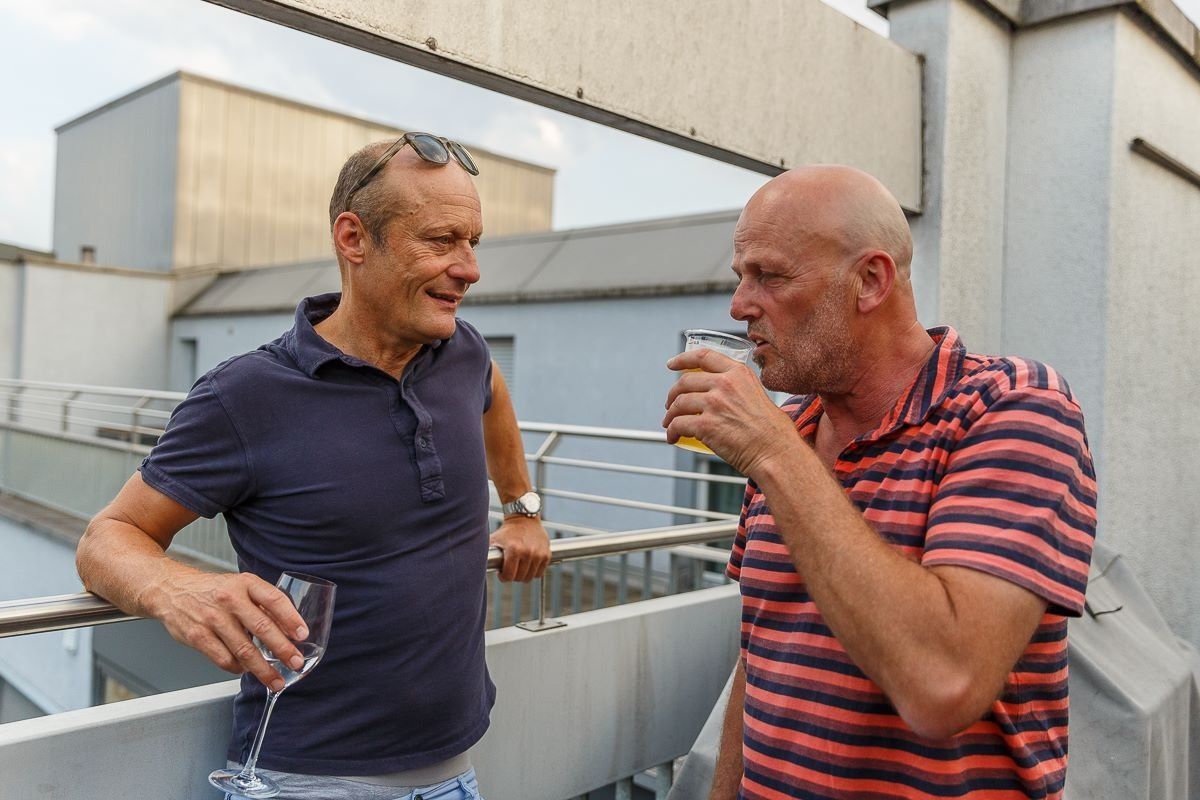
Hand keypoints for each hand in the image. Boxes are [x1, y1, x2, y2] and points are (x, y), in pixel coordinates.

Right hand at [142, 570, 308, 691]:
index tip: (302, 635)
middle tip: (295, 662)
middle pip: (262, 627)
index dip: (291, 618)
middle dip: (282, 649)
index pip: (274, 599)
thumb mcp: (241, 586)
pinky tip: (246, 670)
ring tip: (275, 680)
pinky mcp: (198, 637)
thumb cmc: (213, 590)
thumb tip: (289, 628)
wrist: (171, 590)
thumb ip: (263, 603)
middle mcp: (229, 599)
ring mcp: (212, 619)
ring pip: (243, 650)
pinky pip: (224, 659)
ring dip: (262, 669)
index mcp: (245, 583)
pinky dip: (238, 668)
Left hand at [490, 516, 550, 581]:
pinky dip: (534, 571)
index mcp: (514, 549)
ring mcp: (539, 554)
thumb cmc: (507, 531)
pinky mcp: (547, 554)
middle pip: (520, 578)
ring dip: (523, 574)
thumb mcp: (494, 540)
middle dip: (513, 576)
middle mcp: (528, 552)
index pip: (509, 576)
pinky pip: (540, 572)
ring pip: (530, 577)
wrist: (524, 518)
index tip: (502, 573)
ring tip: (519, 566)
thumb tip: (473, 564)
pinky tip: (528, 564)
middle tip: (510, 569)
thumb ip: (486, 552)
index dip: (503, 577)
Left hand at [662, 348, 797, 477]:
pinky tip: (673, 437)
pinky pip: (678, 424)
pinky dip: (671, 432)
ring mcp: (714, 403)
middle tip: (671, 405)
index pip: (703, 356)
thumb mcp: (758, 395)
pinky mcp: (705, 425)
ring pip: (679, 403)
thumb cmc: (773, 432)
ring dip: (670, 415)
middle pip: (685, 382)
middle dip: (673, 394)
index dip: (682, 359)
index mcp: (738, 373)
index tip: (672, 364)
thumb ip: (739, 389)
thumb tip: (721, 396)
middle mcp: (725, 384)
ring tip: (670, 423)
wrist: (776, 452)